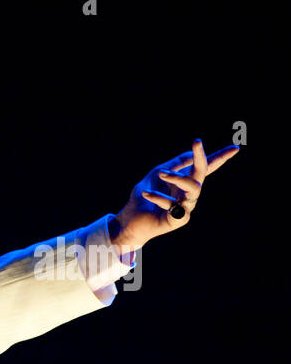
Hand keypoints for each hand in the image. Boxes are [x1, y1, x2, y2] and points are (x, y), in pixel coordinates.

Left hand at [112, 139, 239, 250]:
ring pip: (193, 188)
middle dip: (201, 157)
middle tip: (197, 142)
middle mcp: (188, 194)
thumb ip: (175, 164)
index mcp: (184, 182)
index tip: (235, 148)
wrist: (128, 221)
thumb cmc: (142, 198)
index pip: (206, 168)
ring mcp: (186, 207)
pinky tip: (146, 194)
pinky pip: (173, 205)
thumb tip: (192, 153)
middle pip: (201, 174)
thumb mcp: (156, 174)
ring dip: (177, 178)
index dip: (220, 158)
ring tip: (161, 173)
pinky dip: (159, 197)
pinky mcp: (179, 220)